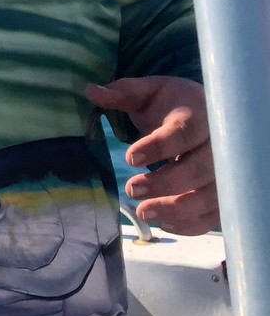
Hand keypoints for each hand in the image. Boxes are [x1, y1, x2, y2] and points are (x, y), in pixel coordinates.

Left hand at [86, 76, 218, 235]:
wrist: (201, 113)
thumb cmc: (171, 103)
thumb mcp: (149, 92)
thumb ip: (123, 92)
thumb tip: (91, 92)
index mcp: (200, 115)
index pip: (185, 132)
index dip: (160, 146)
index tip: (130, 157)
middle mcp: (219, 145)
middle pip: (202, 168)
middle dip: (167, 183)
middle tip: (131, 189)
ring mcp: (224, 171)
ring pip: (212, 195)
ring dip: (178, 208)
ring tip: (144, 212)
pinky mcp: (223, 193)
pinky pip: (215, 214)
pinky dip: (191, 224)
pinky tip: (164, 223)